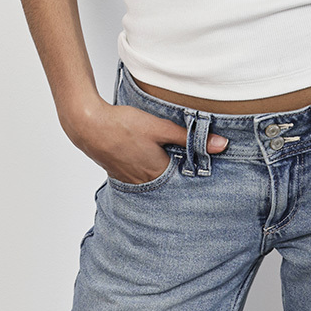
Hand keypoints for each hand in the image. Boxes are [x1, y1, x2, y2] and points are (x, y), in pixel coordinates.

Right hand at [60, 95, 228, 184]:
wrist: (90, 126)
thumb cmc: (124, 126)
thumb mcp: (161, 128)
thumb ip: (189, 137)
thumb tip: (221, 145)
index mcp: (159, 174)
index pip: (186, 181)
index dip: (197, 174)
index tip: (209, 171)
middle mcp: (146, 183)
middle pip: (171, 184)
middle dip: (182, 177)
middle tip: (192, 168)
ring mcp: (131, 181)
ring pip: (156, 182)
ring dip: (165, 174)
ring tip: (171, 162)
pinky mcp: (121, 175)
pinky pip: (141, 179)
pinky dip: (149, 172)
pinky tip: (149, 159)